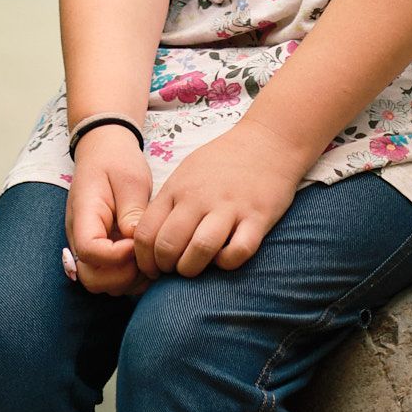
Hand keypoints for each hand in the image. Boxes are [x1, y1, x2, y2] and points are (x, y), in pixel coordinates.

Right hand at [66, 126, 161, 298]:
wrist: (104, 151)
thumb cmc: (117, 161)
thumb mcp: (130, 180)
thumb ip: (132, 212)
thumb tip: (136, 242)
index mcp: (84, 215)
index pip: (89, 251)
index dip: (116, 257)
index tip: (138, 243)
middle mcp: (80, 237)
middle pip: (91, 278)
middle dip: (122, 276)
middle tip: (146, 257)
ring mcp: (89, 246)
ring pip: (101, 283)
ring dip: (128, 280)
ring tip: (150, 259)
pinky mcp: (101, 251)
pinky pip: (110, 276)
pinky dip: (129, 278)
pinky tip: (147, 260)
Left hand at [130, 117, 305, 281]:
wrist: (267, 140)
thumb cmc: (222, 162)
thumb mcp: (186, 173)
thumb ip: (169, 204)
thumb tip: (150, 241)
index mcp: (177, 188)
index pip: (146, 232)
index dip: (145, 259)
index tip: (153, 268)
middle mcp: (199, 198)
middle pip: (168, 246)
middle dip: (166, 268)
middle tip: (174, 270)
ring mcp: (229, 207)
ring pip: (199, 251)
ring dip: (193, 268)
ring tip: (196, 267)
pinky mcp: (258, 216)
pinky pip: (238, 251)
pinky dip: (229, 262)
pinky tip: (226, 256)